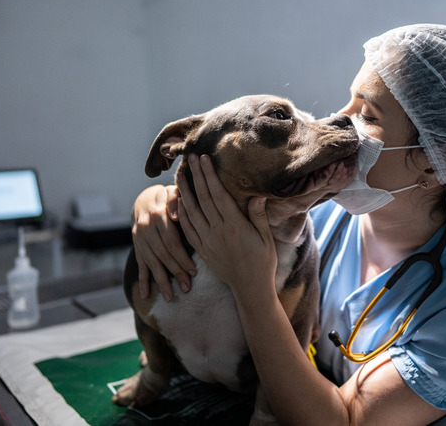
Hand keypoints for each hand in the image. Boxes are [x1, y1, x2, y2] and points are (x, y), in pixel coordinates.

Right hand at [131, 185, 196, 300]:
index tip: (194, 271)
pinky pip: (140, 264)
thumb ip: (176, 201)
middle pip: (162, 255)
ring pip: (152, 262)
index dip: (182, 257)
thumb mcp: (173, 193)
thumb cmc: (168, 197)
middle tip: (187, 288)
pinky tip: (146, 294)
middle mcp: (146, 228)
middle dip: (175, 273)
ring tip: (171, 298)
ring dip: (161, 281)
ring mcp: (139, 239)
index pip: (171, 241)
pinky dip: (143, 280)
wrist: (145, 199)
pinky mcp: (136, 246)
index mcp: (158, 215)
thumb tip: (175, 215)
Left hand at [177, 154, 276, 294]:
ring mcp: (208, 241)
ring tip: (179, 174)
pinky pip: (188, 229)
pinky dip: (182, 214)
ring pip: (191, 212)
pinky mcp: (202, 250)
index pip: (218, 195)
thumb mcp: (266, 238)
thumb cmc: (262, 262)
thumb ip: (259, 216)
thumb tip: (257, 196)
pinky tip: (178, 201)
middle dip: (196, 176)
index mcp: (235, 226)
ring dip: (184, 191)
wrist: (250, 288)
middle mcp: (218, 232)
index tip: (204, 159)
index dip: (210, 175)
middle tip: (190, 157)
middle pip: (203, 198)